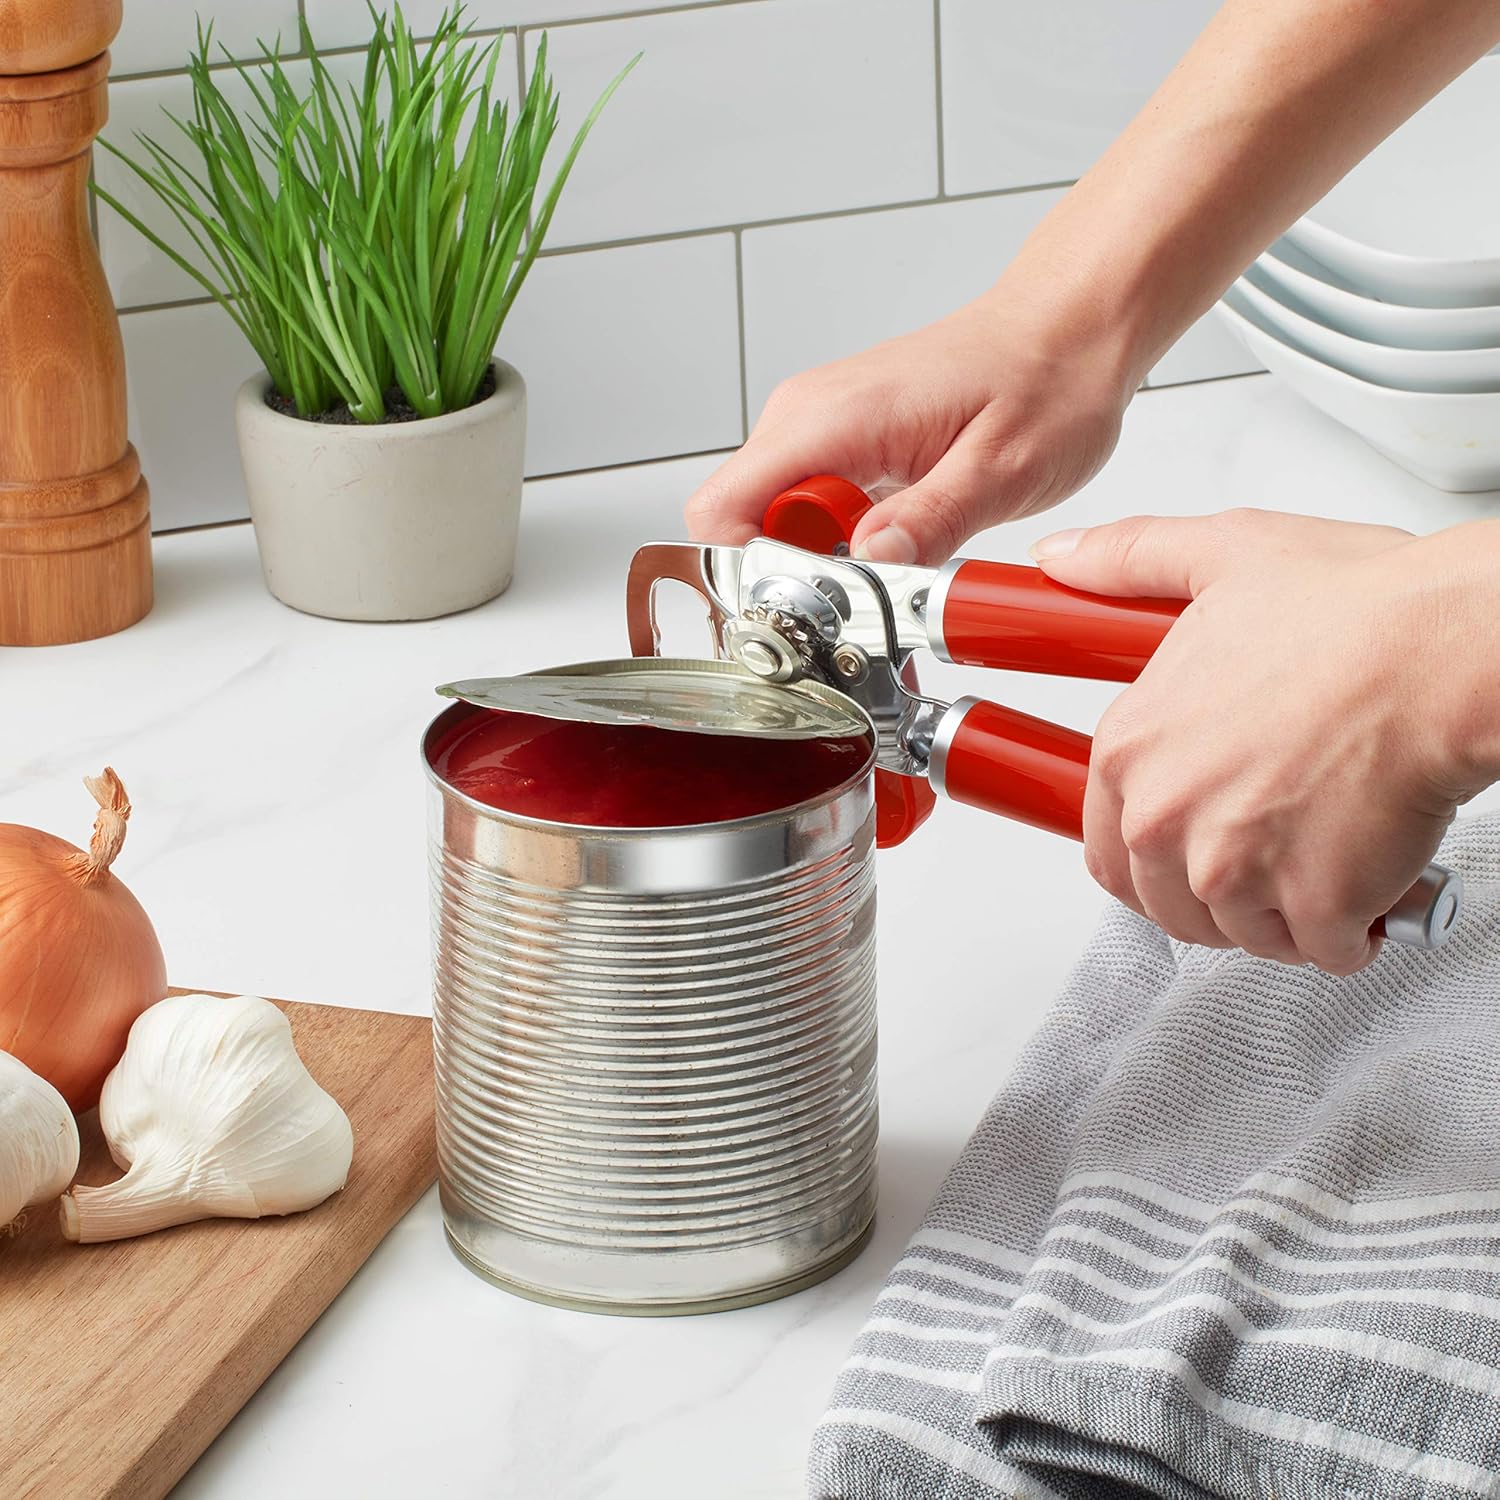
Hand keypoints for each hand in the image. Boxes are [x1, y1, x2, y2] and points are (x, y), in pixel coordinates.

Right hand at [684, 287, 1136, 563]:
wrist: (1068, 326)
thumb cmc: (1046, 377)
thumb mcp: (1002, 468)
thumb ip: (929, 521)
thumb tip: (872, 564)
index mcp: (834, 418)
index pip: (721, 509)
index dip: (745, 574)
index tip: (804, 607)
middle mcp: (808, 416)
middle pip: (739, 526)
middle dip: (789, 578)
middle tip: (865, 596)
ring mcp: (818, 425)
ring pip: (772, 521)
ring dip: (818, 562)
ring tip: (892, 565)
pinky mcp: (837, 439)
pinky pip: (805, 507)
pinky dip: (838, 541)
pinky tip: (893, 543)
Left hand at [1032, 509, 1491, 972]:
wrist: (1444, 650)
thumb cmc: (1355, 611)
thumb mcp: (1220, 555)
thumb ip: (1128, 561)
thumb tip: (1062, 557)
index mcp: (1131, 750)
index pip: (1106, 853)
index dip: (1157, 857)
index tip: (1199, 847)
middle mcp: (1165, 816)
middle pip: (1169, 904)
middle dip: (1222, 890)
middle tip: (1273, 852)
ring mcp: (1232, 869)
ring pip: (1245, 934)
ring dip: (1285, 911)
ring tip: (1324, 852)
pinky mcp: (1310, 907)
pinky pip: (1321, 951)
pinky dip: (1348, 930)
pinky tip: (1368, 880)